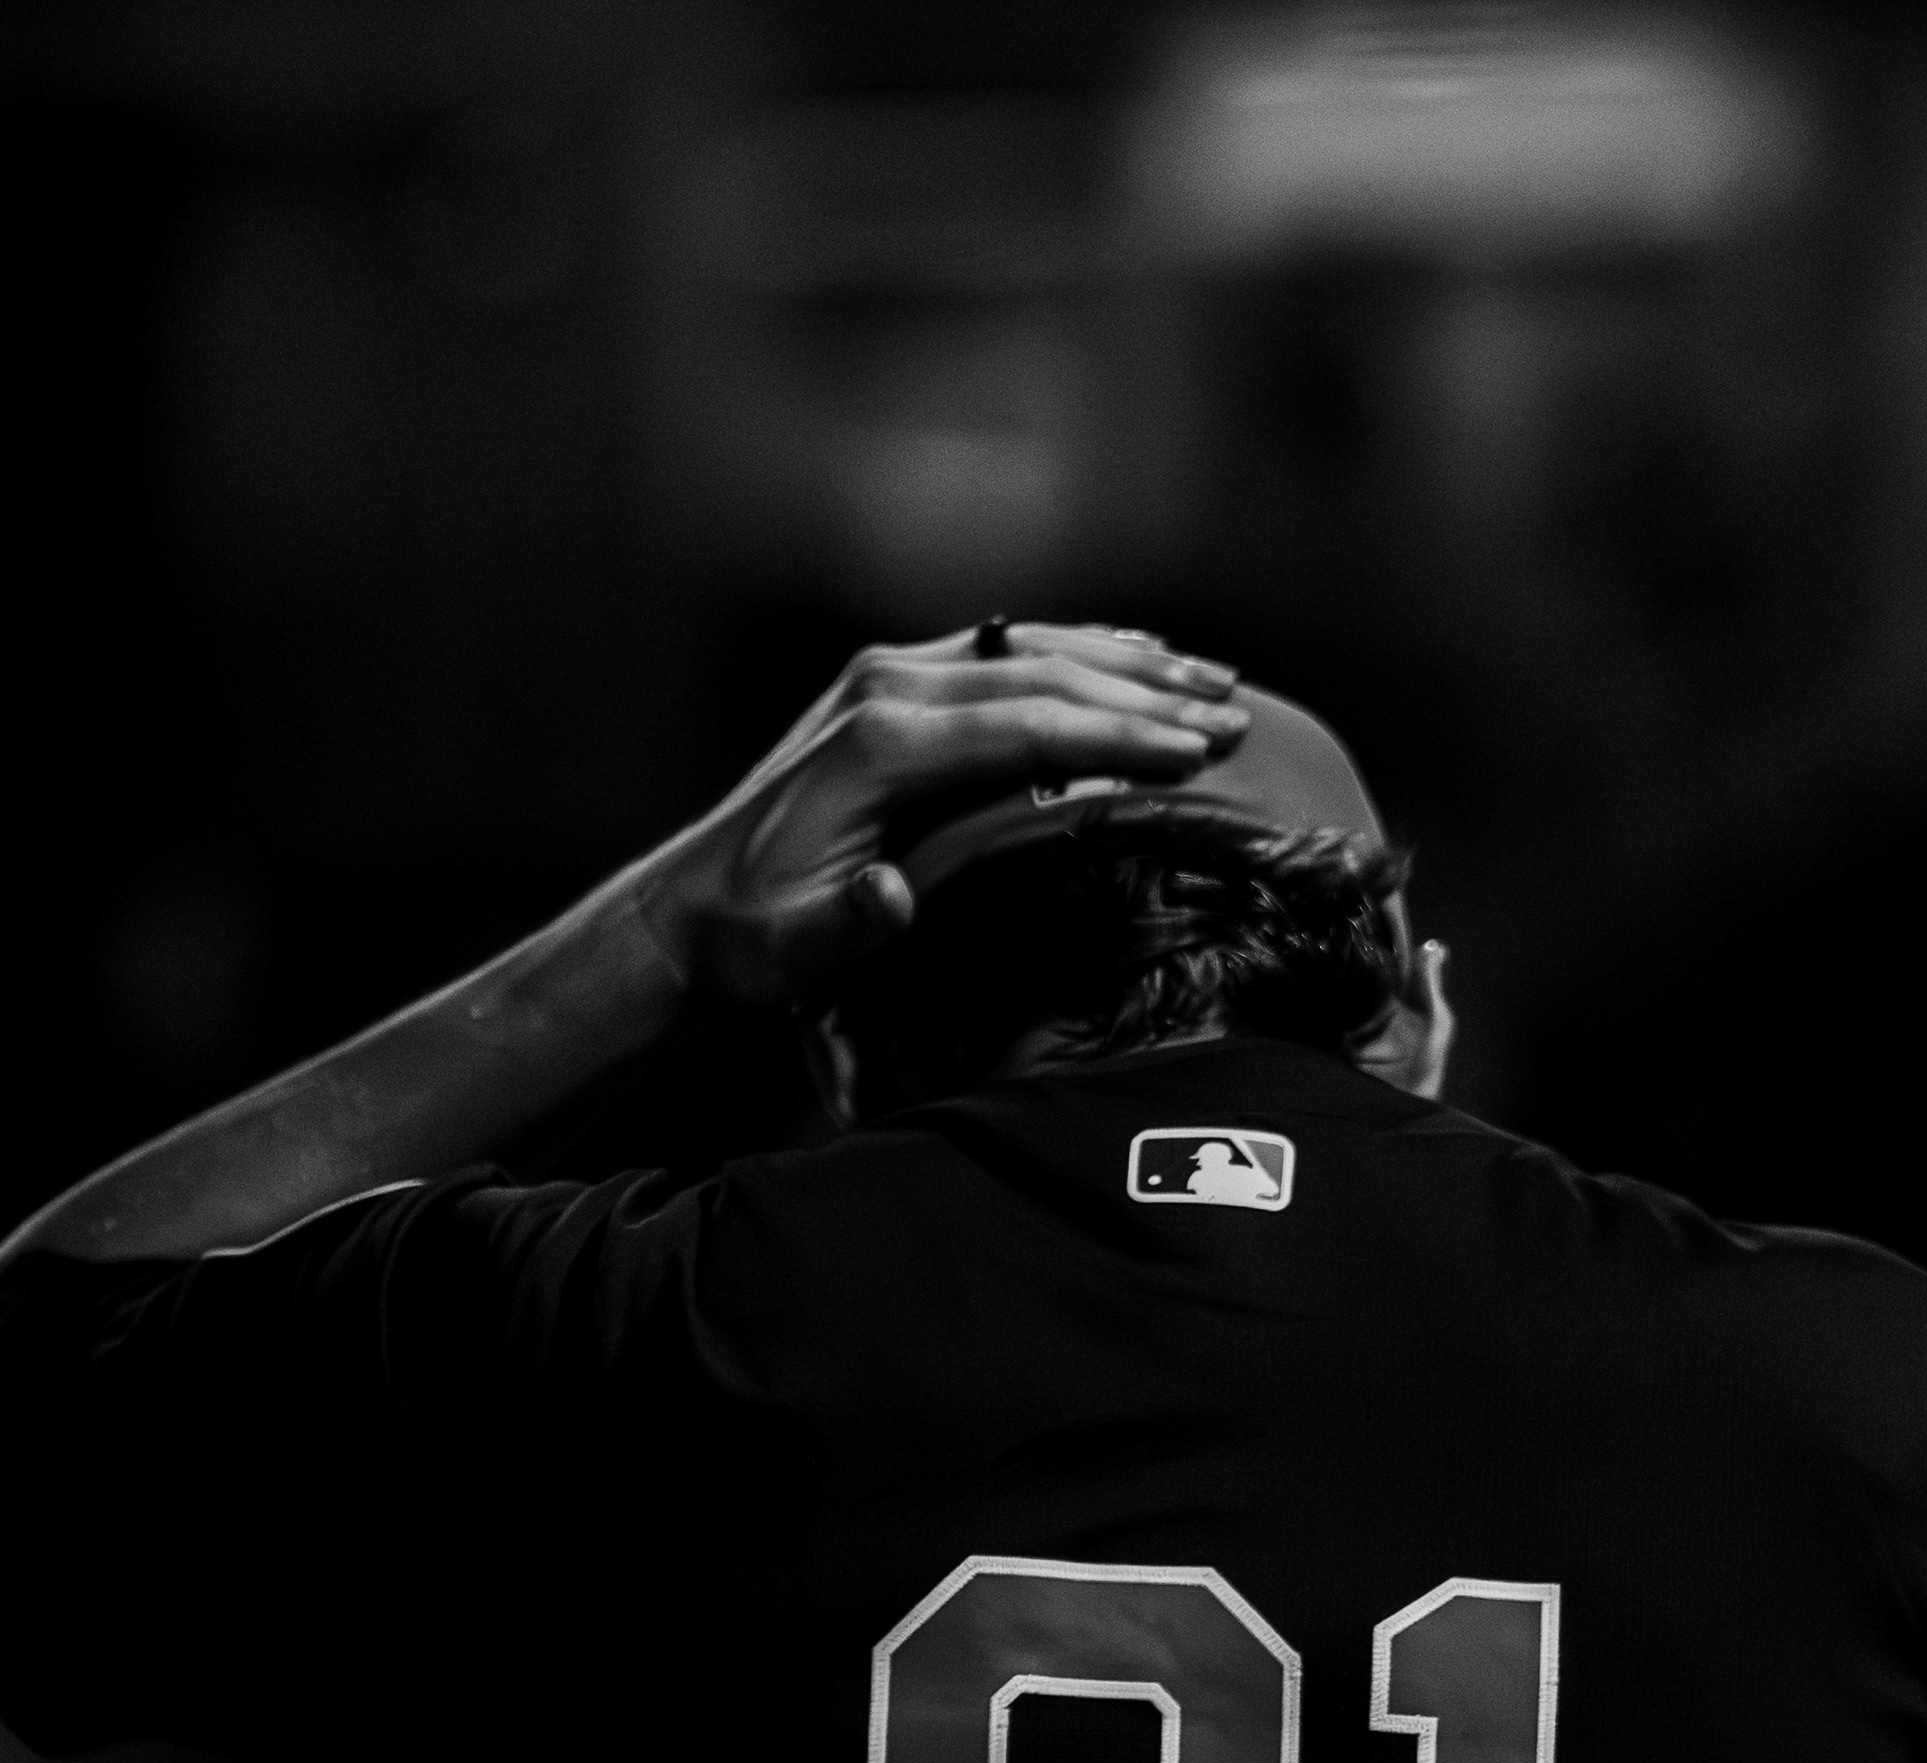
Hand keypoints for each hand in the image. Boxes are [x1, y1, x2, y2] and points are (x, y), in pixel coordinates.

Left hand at [637, 622, 1246, 1006]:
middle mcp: (887, 685)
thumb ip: (849, 924)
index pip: (1029, 723)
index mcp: (880, 741)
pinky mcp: (892, 679)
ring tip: (1216, 680)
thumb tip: (895, 896)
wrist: (692, 907)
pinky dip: (1080, 651)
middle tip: (1235, 718)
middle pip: (1045, 674)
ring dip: (1128, 662)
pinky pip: (1007, 650)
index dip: (1120, 735)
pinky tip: (1139, 654)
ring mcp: (888, 672)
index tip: (1200, 753)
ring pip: (1033, 648)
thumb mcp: (796, 949)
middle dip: (1148, 695)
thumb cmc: (758, 938)